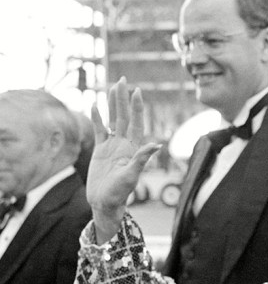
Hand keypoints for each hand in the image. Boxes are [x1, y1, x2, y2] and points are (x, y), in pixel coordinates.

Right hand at [89, 77, 159, 241]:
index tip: (137, 91)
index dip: (137, 107)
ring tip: (111, 87)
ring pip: (112, 120)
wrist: (104, 203)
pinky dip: (96, 118)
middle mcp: (124, 144)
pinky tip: (94, 105)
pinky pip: (98, 130)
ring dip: (111, 104)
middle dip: (123, 99)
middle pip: (124, 116)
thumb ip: (142, 159)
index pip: (136, 122)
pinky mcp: (100, 150)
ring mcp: (112, 146)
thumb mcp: (131, 175)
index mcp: (133, 148)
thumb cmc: (120, 193)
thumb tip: (156, 145)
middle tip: (123, 80)